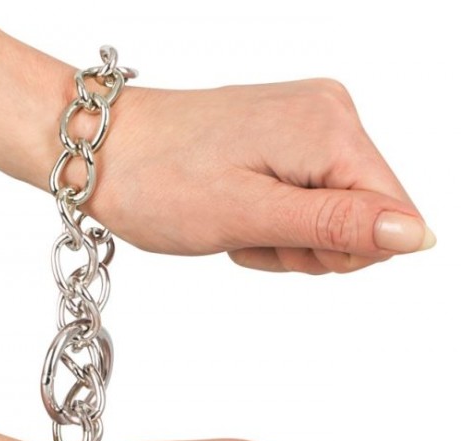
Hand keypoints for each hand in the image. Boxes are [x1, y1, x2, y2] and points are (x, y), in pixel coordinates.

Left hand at [0, 12, 435, 273]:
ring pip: (332, 214)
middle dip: (306, 246)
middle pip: (363, 216)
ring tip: (235, 220)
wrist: (101, 150)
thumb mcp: (252, 216)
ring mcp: (306, 122)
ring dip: (284, 237)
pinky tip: (235, 209)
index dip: (340, 251)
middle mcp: (328, 114)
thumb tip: (416, 236)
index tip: (281, 243)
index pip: (391, 215)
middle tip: (249, 233)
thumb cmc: (159, 181)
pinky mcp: (283, 135)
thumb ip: (339, 225)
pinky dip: (272, 219)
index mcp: (329, 128)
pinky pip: (305, 198)